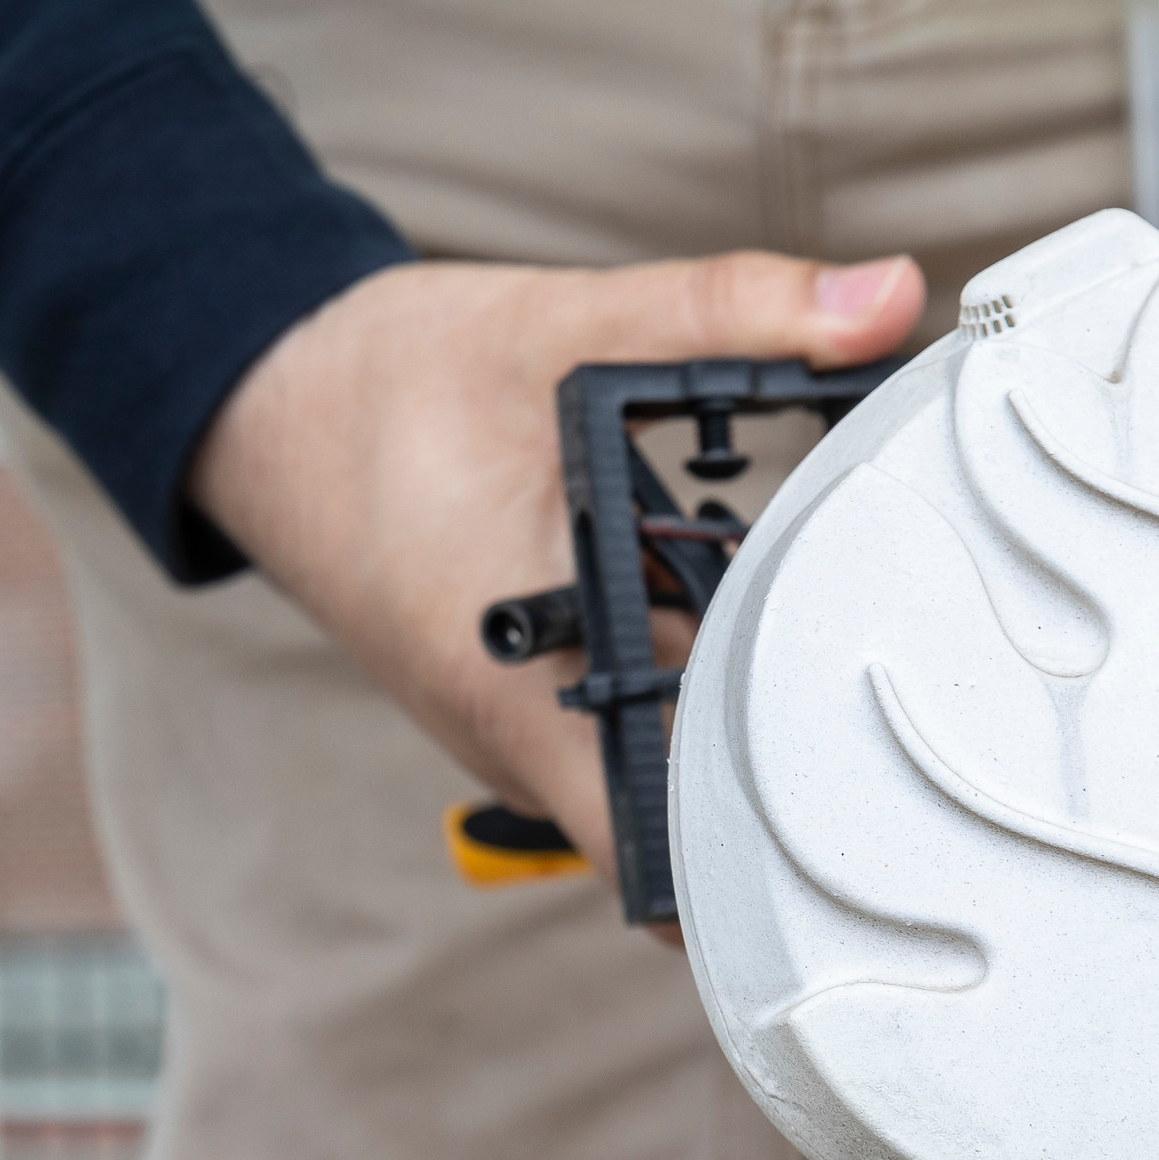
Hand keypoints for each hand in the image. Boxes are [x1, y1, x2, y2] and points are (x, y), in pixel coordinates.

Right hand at [187, 250, 927, 892]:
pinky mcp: (525, 689)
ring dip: (744, 715)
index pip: (664, 859)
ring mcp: (521, 721)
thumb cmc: (381, 386)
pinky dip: (692, 676)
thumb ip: (731, 310)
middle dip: (789, 774)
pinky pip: (629, 716)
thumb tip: (886, 295)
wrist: (263, 402)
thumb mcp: (564, 326)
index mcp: (520, 691)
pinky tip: (751, 604)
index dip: (768, 864)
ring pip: (663, 764)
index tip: (872, 820)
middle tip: (895, 700)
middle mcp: (520, 738)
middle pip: (688, 821)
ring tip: (843, 644)